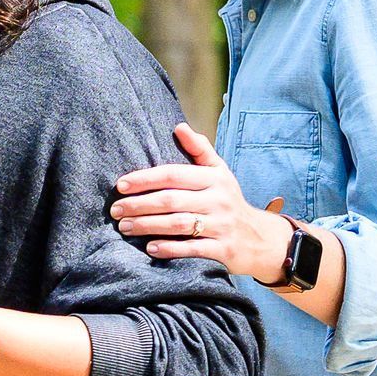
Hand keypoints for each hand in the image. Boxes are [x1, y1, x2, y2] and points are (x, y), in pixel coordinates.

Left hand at [112, 124, 290, 283]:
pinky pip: (192, 248)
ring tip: (125, 227)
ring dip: (147, 226)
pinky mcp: (224, 249)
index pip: (173, 175)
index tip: (121, 185)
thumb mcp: (220, 172)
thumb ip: (199, 149)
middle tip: (116, 211)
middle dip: (139, 205)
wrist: (260, 238)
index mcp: (214, 179)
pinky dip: (170, 249)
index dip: (145, 179)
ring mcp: (222, 225)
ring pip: (178, 224)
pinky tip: (150, 248)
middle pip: (171, 201)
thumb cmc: (229, 200)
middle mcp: (219, 200)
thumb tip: (179, 126)